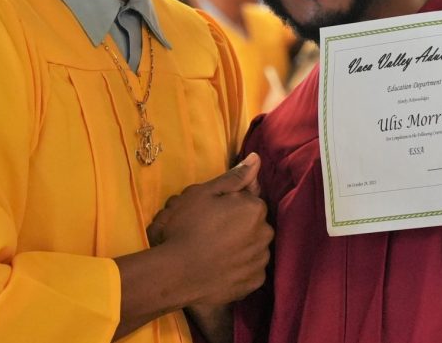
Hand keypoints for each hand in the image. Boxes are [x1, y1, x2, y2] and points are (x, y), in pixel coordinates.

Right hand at [146, 153, 272, 306]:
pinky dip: (239, 267)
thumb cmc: (187, 227)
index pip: (250, 201)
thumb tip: (256, 158)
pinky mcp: (254, 283)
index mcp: (255, 209)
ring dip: (241, 246)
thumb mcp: (205, 193)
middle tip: (211, 231)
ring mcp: (260, 260)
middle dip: (239, 225)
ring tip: (214, 251)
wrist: (176, 273)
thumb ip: (235, 177)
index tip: (212, 213)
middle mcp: (265, 233)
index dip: (231, 205)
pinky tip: (220, 267)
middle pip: (254, 224)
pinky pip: (250, 269)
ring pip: (254, 246)